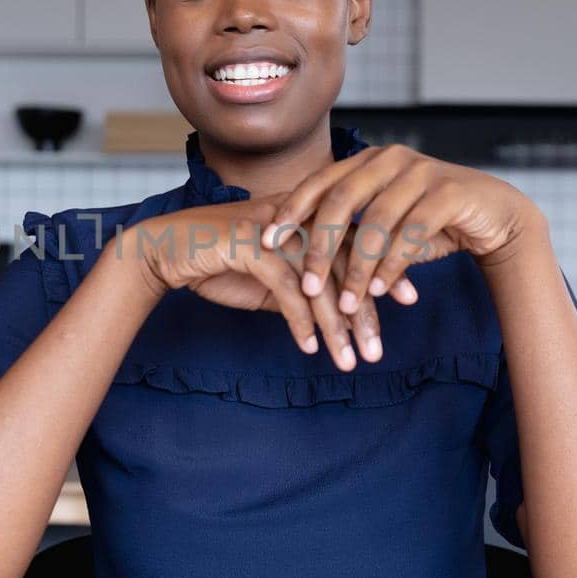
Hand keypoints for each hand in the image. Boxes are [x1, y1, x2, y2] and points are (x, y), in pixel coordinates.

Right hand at [121, 195, 386, 370]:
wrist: (165, 250)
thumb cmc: (217, 261)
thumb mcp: (268, 278)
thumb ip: (301, 287)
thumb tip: (331, 313)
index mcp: (306, 216)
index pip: (357, 242)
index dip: (385, 268)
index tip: (411, 298)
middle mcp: (296, 217)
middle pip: (346, 264)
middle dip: (365, 311)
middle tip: (379, 351)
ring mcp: (275, 229)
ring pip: (320, 282)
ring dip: (336, 327)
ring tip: (349, 362)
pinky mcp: (252, 245)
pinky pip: (287, 289)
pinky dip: (300, 322)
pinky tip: (309, 348)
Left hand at [260, 143, 547, 314]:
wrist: (494, 214)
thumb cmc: (430, 221)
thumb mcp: (383, 222)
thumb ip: (348, 230)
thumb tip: (295, 256)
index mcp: (367, 161)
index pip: (318, 183)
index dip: (289, 211)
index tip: (264, 241)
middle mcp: (390, 159)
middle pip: (340, 201)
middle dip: (319, 246)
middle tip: (305, 284)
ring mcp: (421, 172)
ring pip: (376, 221)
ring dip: (357, 267)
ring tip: (343, 302)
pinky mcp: (449, 193)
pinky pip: (411, 232)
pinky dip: (391, 265)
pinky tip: (377, 291)